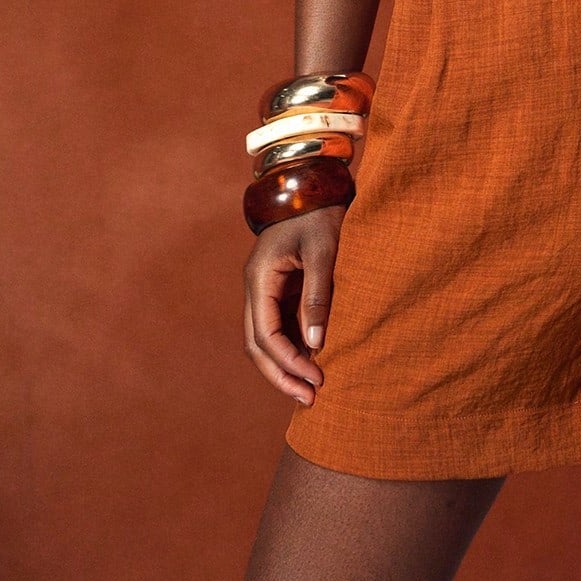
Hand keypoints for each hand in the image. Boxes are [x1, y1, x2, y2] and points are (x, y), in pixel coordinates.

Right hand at [243, 202, 347, 405]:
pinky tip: (314, 362)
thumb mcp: (324, 249)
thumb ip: (318, 294)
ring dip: (286, 365)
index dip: (287, 362)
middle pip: (258, 344)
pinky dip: (293, 347)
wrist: (314, 180)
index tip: (315, 379)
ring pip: (266, 338)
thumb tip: (317, 344)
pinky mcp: (280, 287)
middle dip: (281, 374)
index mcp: (259, 277)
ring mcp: (266, 287)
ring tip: (313, 390)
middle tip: (310, 399)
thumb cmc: (320, 211)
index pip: (265, 334)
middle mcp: (256, 287)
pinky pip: (280, 325)